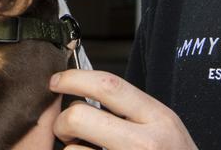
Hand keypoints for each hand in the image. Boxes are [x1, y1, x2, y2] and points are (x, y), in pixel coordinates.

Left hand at [50, 69, 196, 149]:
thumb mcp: (164, 127)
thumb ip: (132, 110)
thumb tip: (83, 92)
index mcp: (159, 118)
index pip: (109, 85)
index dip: (74, 78)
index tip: (56, 81)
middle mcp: (146, 142)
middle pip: (79, 116)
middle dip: (62, 122)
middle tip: (66, 130)